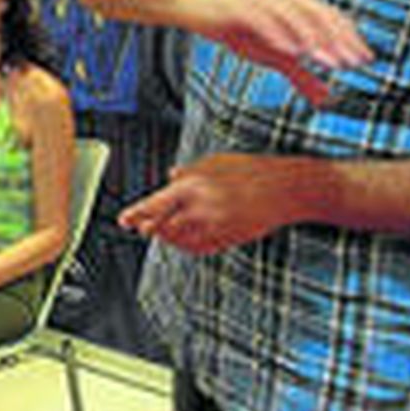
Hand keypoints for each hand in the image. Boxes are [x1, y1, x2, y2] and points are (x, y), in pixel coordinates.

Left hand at [118, 153, 311, 254]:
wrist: (285, 189)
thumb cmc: (251, 170)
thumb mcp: (215, 162)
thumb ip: (189, 171)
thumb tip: (170, 175)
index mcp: (193, 187)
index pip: (154, 205)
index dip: (136, 214)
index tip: (123, 220)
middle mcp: (200, 210)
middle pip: (162, 226)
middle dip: (148, 228)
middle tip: (139, 227)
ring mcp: (214, 228)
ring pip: (179, 241)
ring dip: (166, 237)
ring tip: (159, 231)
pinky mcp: (228, 240)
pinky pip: (199, 248)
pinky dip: (186, 246)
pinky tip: (181, 241)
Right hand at [191, 0, 371, 105]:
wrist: (197, 9)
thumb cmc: (240, 30)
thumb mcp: (274, 56)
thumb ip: (301, 74)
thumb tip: (328, 99)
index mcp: (296, 5)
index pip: (331, 18)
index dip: (350, 38)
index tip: (366, 60)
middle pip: (319, 16)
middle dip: (338, 40)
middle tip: (353, 63)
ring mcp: (261, 1)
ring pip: (294, 17)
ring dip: (313, 39)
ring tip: (327, 61)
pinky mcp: (239, 8)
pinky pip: (262, 20)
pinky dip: (278, 34)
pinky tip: (290, 51)